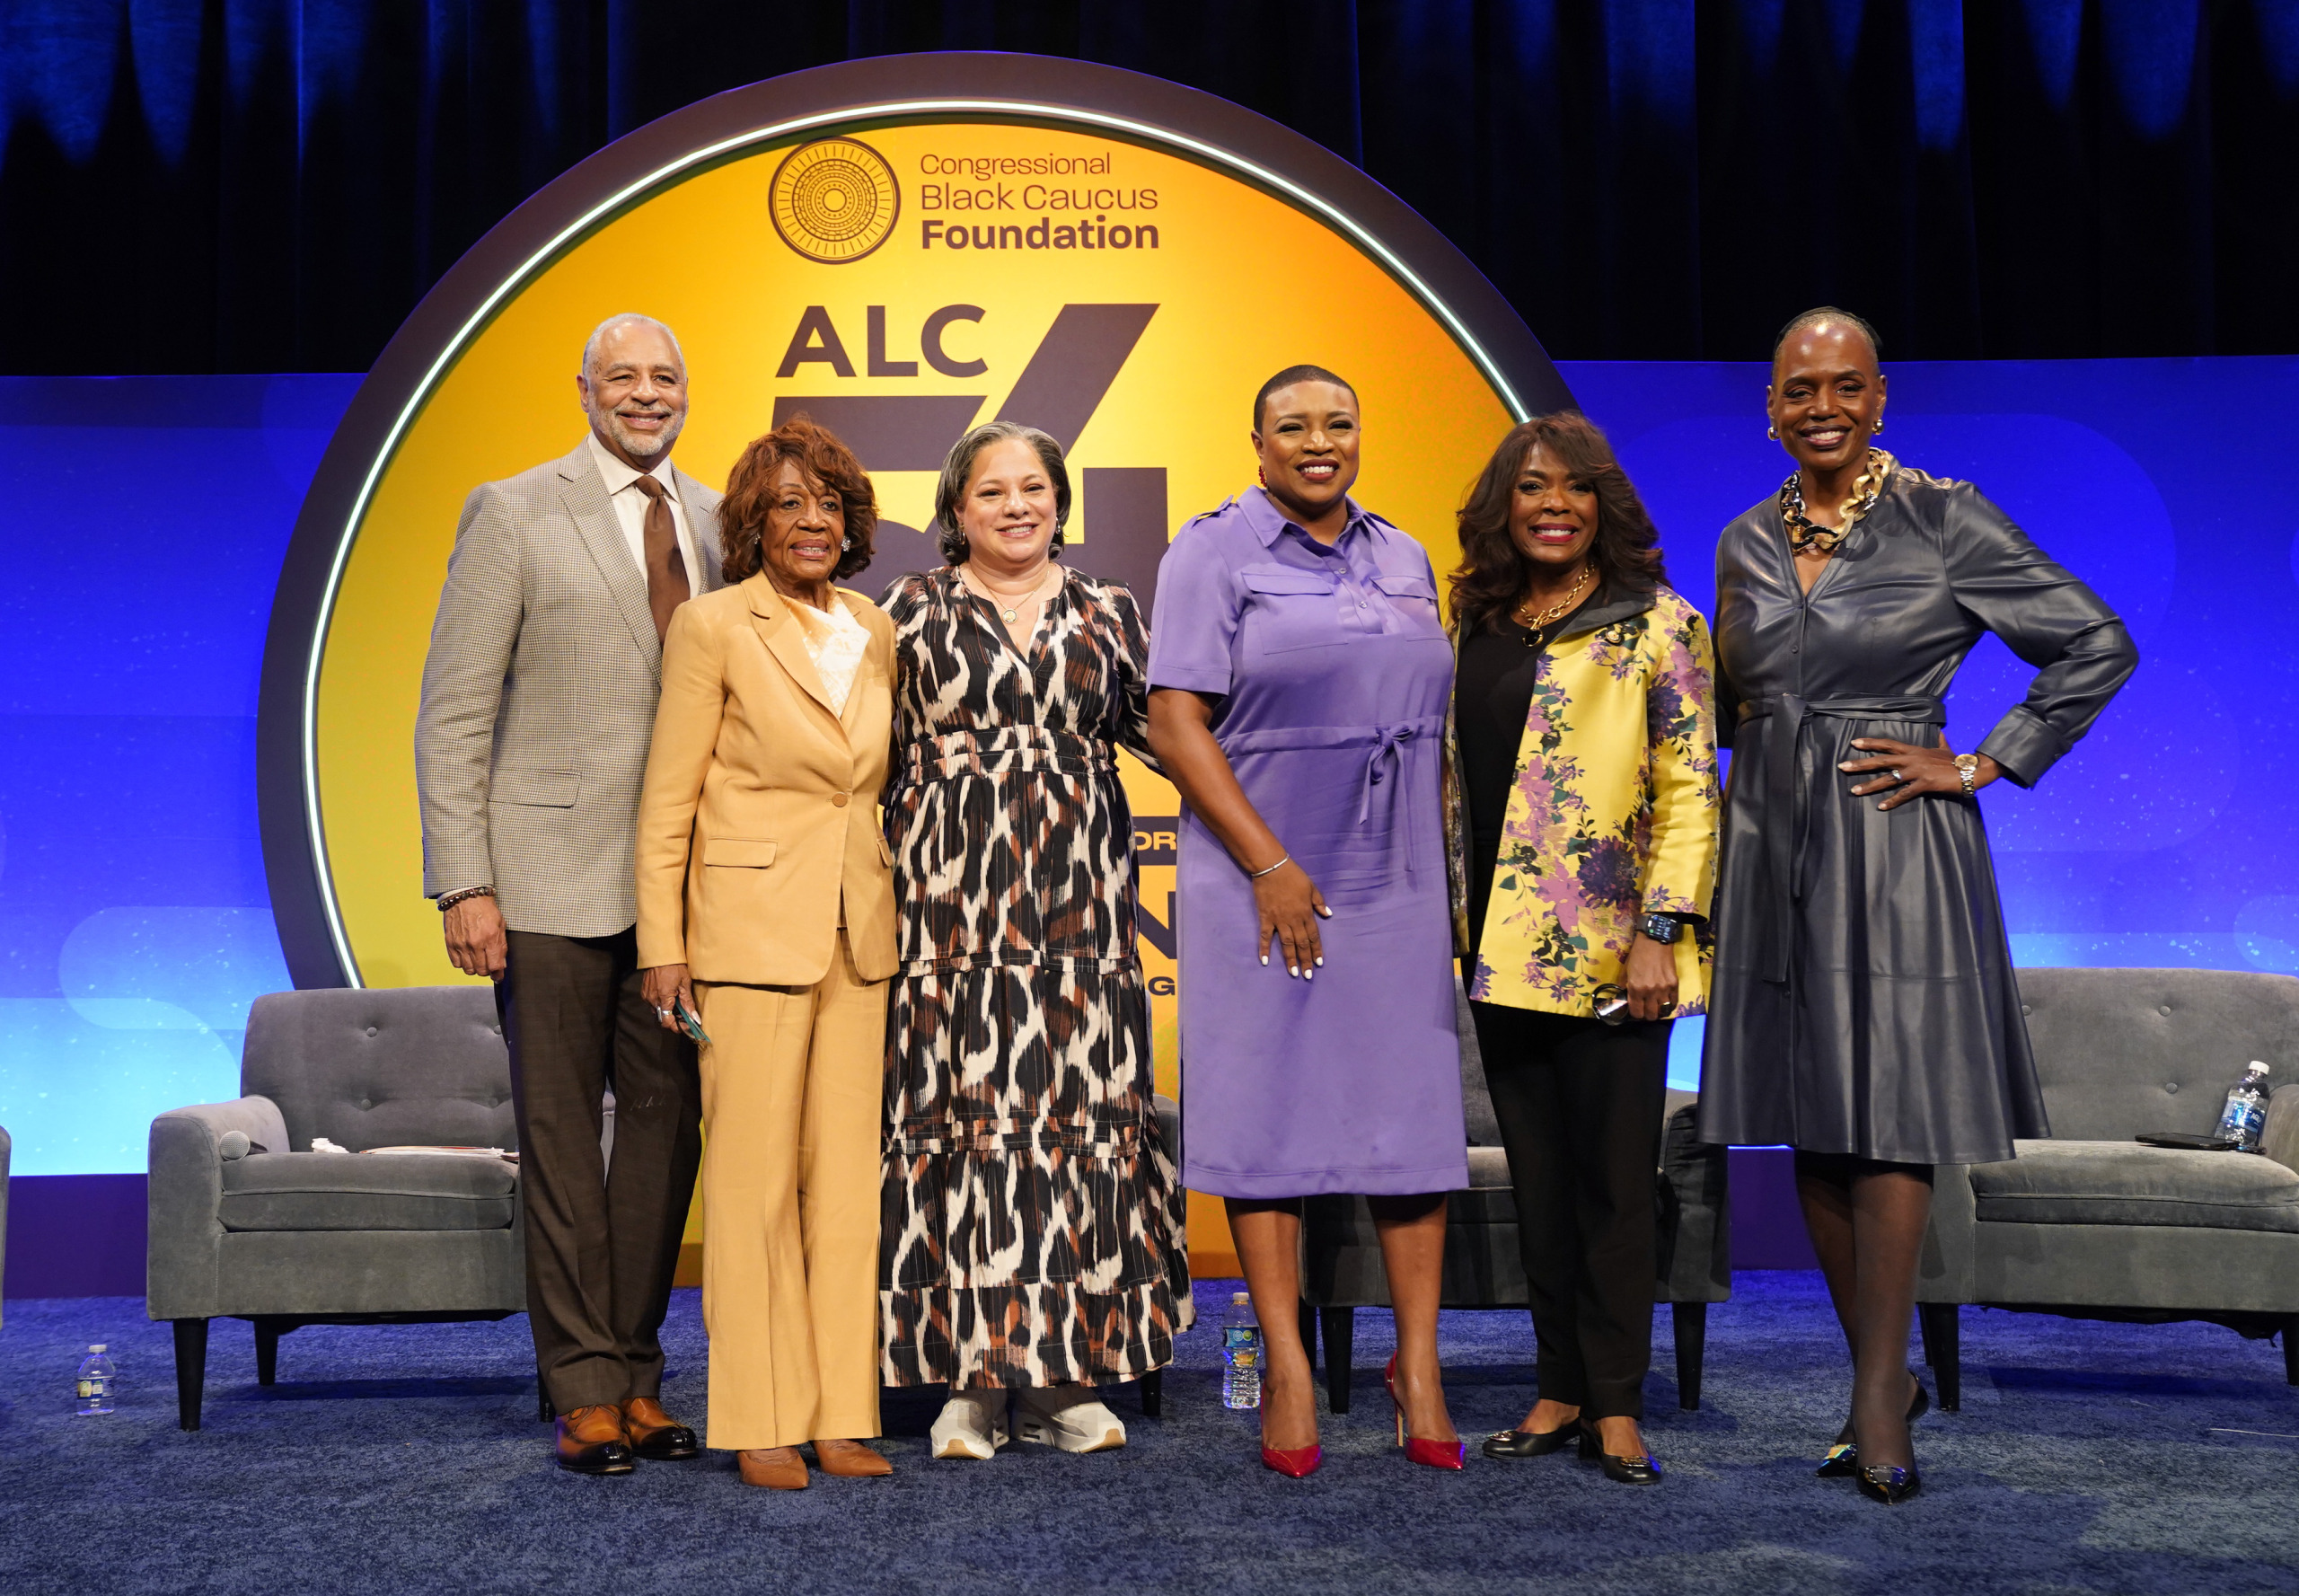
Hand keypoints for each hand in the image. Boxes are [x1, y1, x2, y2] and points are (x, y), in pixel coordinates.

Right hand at [442, 895, 506, 980]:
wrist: (466, 897)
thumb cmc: (485, 909)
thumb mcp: (500, 925)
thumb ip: (501, 946)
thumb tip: (501, 965)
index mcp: (490, 938)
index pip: (495, 966)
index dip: (498, 974)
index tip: (499, 976)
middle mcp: (474, 943)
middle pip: (481, 971)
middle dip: (487, 971)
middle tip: (489, 966)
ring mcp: (460, 944)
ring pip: (468, 970)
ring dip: (475, 968)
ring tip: (478, 960)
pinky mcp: (450, 943)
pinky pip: (456, 964)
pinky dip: (462, 964)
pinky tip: (468, 957)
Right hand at [641, 965, 695, 1032]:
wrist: (660, 954)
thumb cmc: (674, 966)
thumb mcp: (685, 983)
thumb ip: (688, 1002)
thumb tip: (694, 1018)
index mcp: (663, 998)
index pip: (667, 1021)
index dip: (676, 1027)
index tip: (686, 1028)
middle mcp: (652, 999)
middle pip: (662, 1018)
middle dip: (674, 1019)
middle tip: (685, 1015)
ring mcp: (647, 996)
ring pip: (657, 1011)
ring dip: (667, 1011)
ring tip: (678, 1005)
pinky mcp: (644, 992)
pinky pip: (653, 1004)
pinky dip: (662, 1004)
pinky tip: (670, 998)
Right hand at [1251, 859, 1331, 977]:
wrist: (1271, 868)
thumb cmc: (1293, 876)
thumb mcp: (1311, 887)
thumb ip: (1319, 902)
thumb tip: (1328, 914)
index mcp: (1306, 913)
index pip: (1313, 936)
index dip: (1317, 950)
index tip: (1319, 963)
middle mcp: (1294, 919)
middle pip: (1301, 944)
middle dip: (1306, 960)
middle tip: (1308, 976)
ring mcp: (1279, 920)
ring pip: (1286, 944)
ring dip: (1290, 959)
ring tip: (1293, 973)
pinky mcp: (1265, 918)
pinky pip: (1265, 936)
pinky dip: (1264, 949)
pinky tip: (1265, 961)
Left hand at [1623, 932, 1679, 1021]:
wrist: (1654, 942)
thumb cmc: (1638, 955)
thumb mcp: (1626, 971)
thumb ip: (1625, 986)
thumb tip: (1625, 998)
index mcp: (1636, 988)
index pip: (1637, 1012)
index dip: (1636, 1014)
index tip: (1636, 1011)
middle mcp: (1650, 991)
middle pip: (1651, 1015)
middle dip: (1647, 1015)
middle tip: (1646, 1009)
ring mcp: (1664, 989)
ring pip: (1663, 1011)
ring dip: (1659, 1011)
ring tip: (1656, 1007)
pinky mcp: (1674, 984)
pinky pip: (1674, 1002)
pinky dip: (1670, 1005)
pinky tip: (1666, 1002)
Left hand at [1839, 738, 1997, 811]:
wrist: (1971, 770)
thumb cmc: (1957, 760)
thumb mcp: (1945, 748)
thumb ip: (1939, 741)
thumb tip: (1940, 733)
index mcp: (1914, 750)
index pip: (1888, 744)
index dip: (1870, 743)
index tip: (1854, 743)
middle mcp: (1912, 759)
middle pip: (1881, 760)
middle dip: (1860, 764)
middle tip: (1842, 766)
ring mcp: (1917, 771)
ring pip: (1888, 778)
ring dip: (1870, 785)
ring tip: (1854, 790)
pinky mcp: (1924, 784)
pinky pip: (1904, 794)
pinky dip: (1892, 801)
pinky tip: (1881, 807)